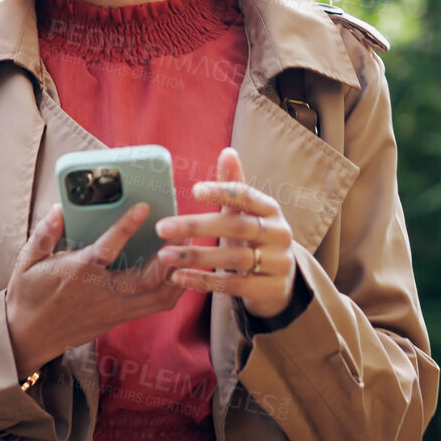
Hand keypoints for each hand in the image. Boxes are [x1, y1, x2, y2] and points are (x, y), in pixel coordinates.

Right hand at [4, 204, 184, 377]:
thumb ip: (44, 234)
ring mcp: (114, 309)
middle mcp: (102, 293)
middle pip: (147, 279)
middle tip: (182, 230)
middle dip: (170, 255)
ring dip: (177, 274)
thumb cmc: (28, 295)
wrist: (28, 336)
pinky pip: (155, 306)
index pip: (107, 248)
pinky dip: (172, 290)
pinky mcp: (119, 319)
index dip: (126, 227)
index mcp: (78, 273)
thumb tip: (58, 209)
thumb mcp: (27, 261)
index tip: (144, 208)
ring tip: (187, 250)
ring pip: (159, 297)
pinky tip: (178, 273)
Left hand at [155, 147, 295, 317]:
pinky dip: (204, 281)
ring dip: (196, 256)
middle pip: (236, 226)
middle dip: (197, 226)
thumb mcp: (245, 213)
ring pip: (233, 258)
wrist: (279, 280)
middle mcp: (279, 234)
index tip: (194, 191)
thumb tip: (227, 152)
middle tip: (162, 227)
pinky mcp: (270, 289)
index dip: (221, 192)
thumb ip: (234, 185)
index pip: (246, 196)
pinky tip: (178, 277)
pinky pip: (233, 285)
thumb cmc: (253, 238)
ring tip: (164, 255)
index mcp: (270, 210)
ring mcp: (278, 263)